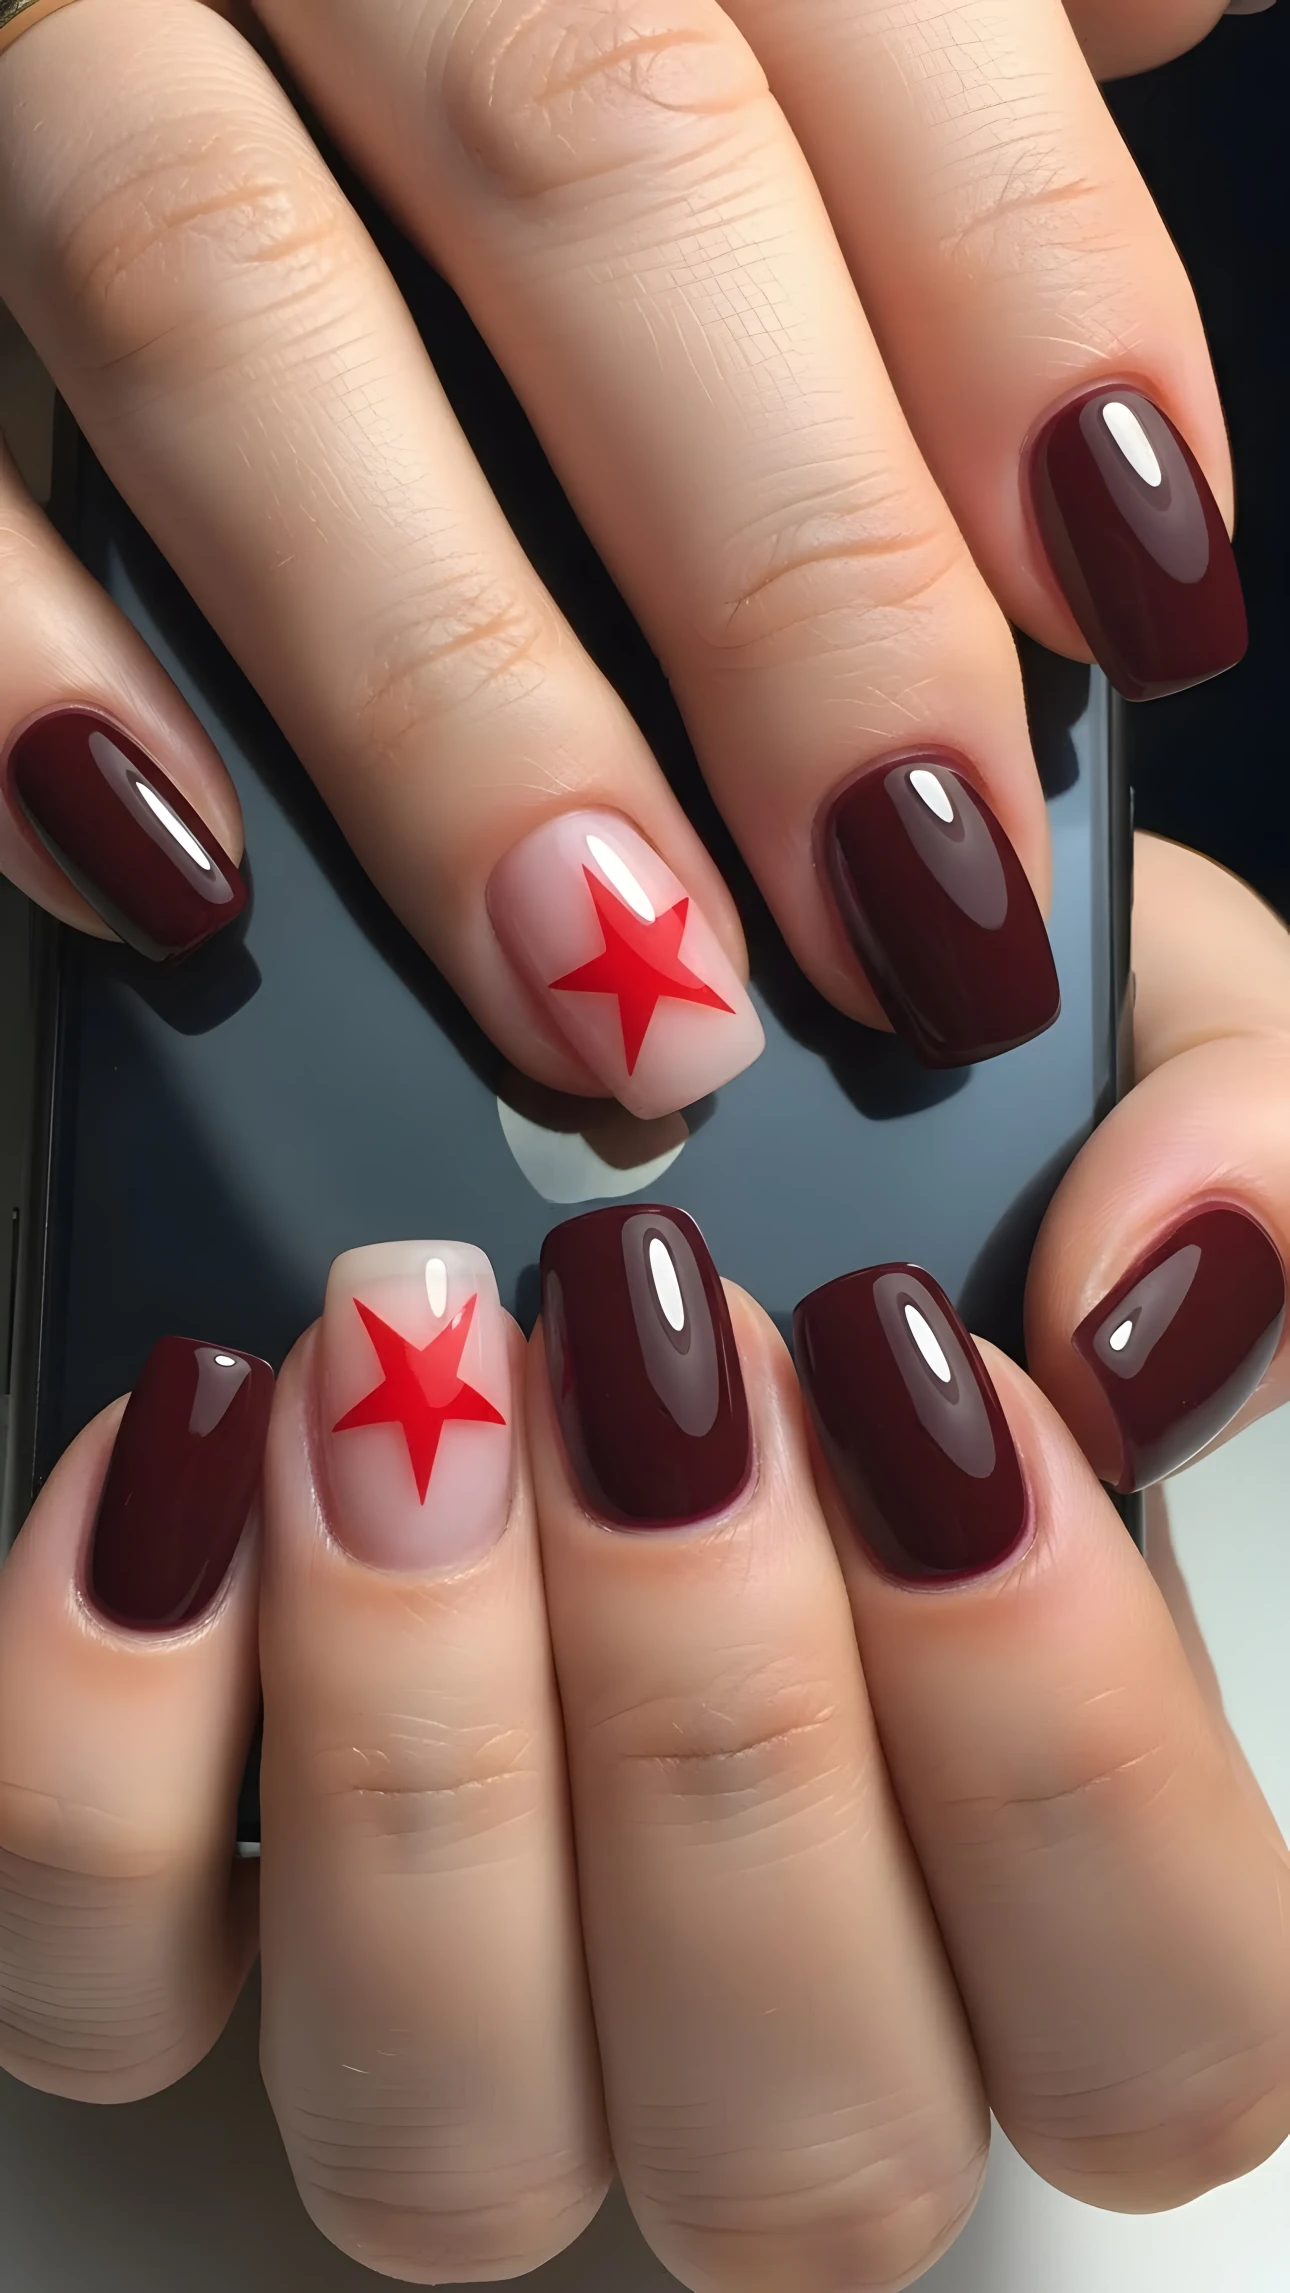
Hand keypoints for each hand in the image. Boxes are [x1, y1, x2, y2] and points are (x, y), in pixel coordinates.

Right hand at [0, 0, 1252, 1113]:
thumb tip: (1167, 18)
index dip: (1025, 284)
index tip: (1139, 586)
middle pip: (583, 155)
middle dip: (786, 569)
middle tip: (921, 908)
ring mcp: (38, 20)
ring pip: (220, 302)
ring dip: (442, 688)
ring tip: (608, 987)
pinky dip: (25, 657)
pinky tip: (173, 872)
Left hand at [1, 833, 1286, 2287]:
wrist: (579, 1102)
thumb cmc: (895, 1135)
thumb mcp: (1122, 1054)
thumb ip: (1239, 1153)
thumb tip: (1158, 1304)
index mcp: (1035, 1855)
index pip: (1155, 2023)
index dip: (1061, 1751)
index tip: (916, 1388)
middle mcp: (763, 2008)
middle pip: (805, 2130)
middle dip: (717, 1720)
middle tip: (643, 1351)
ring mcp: (470, 2009)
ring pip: (451, 2129)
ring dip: (420, 1742)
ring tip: (400, 1384)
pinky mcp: (188, 1935)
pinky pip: (106, 1989)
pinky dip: (112, 1743)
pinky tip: (198, 1454)